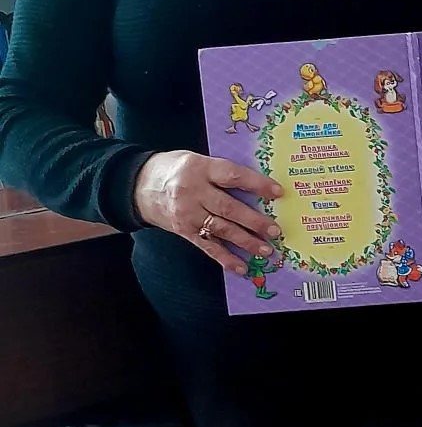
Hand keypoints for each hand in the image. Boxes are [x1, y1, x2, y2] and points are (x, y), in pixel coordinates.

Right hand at [133, 150, 283, 276]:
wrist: (139, 185)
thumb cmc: (176, 169)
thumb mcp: (197, 160)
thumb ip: (221, 171)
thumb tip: (258, 187)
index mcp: (200, 168)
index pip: (232, 176)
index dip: (256, 184)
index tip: (277, 192)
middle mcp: (193, 192)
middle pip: (229, 208)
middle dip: (254, 221)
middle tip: (274, 230)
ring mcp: (188, 214)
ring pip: (221, 230)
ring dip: (246, 242)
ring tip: (266, 250)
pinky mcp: (184, 231)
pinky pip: (208, 247)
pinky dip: (226, 258)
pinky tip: (242, 267)